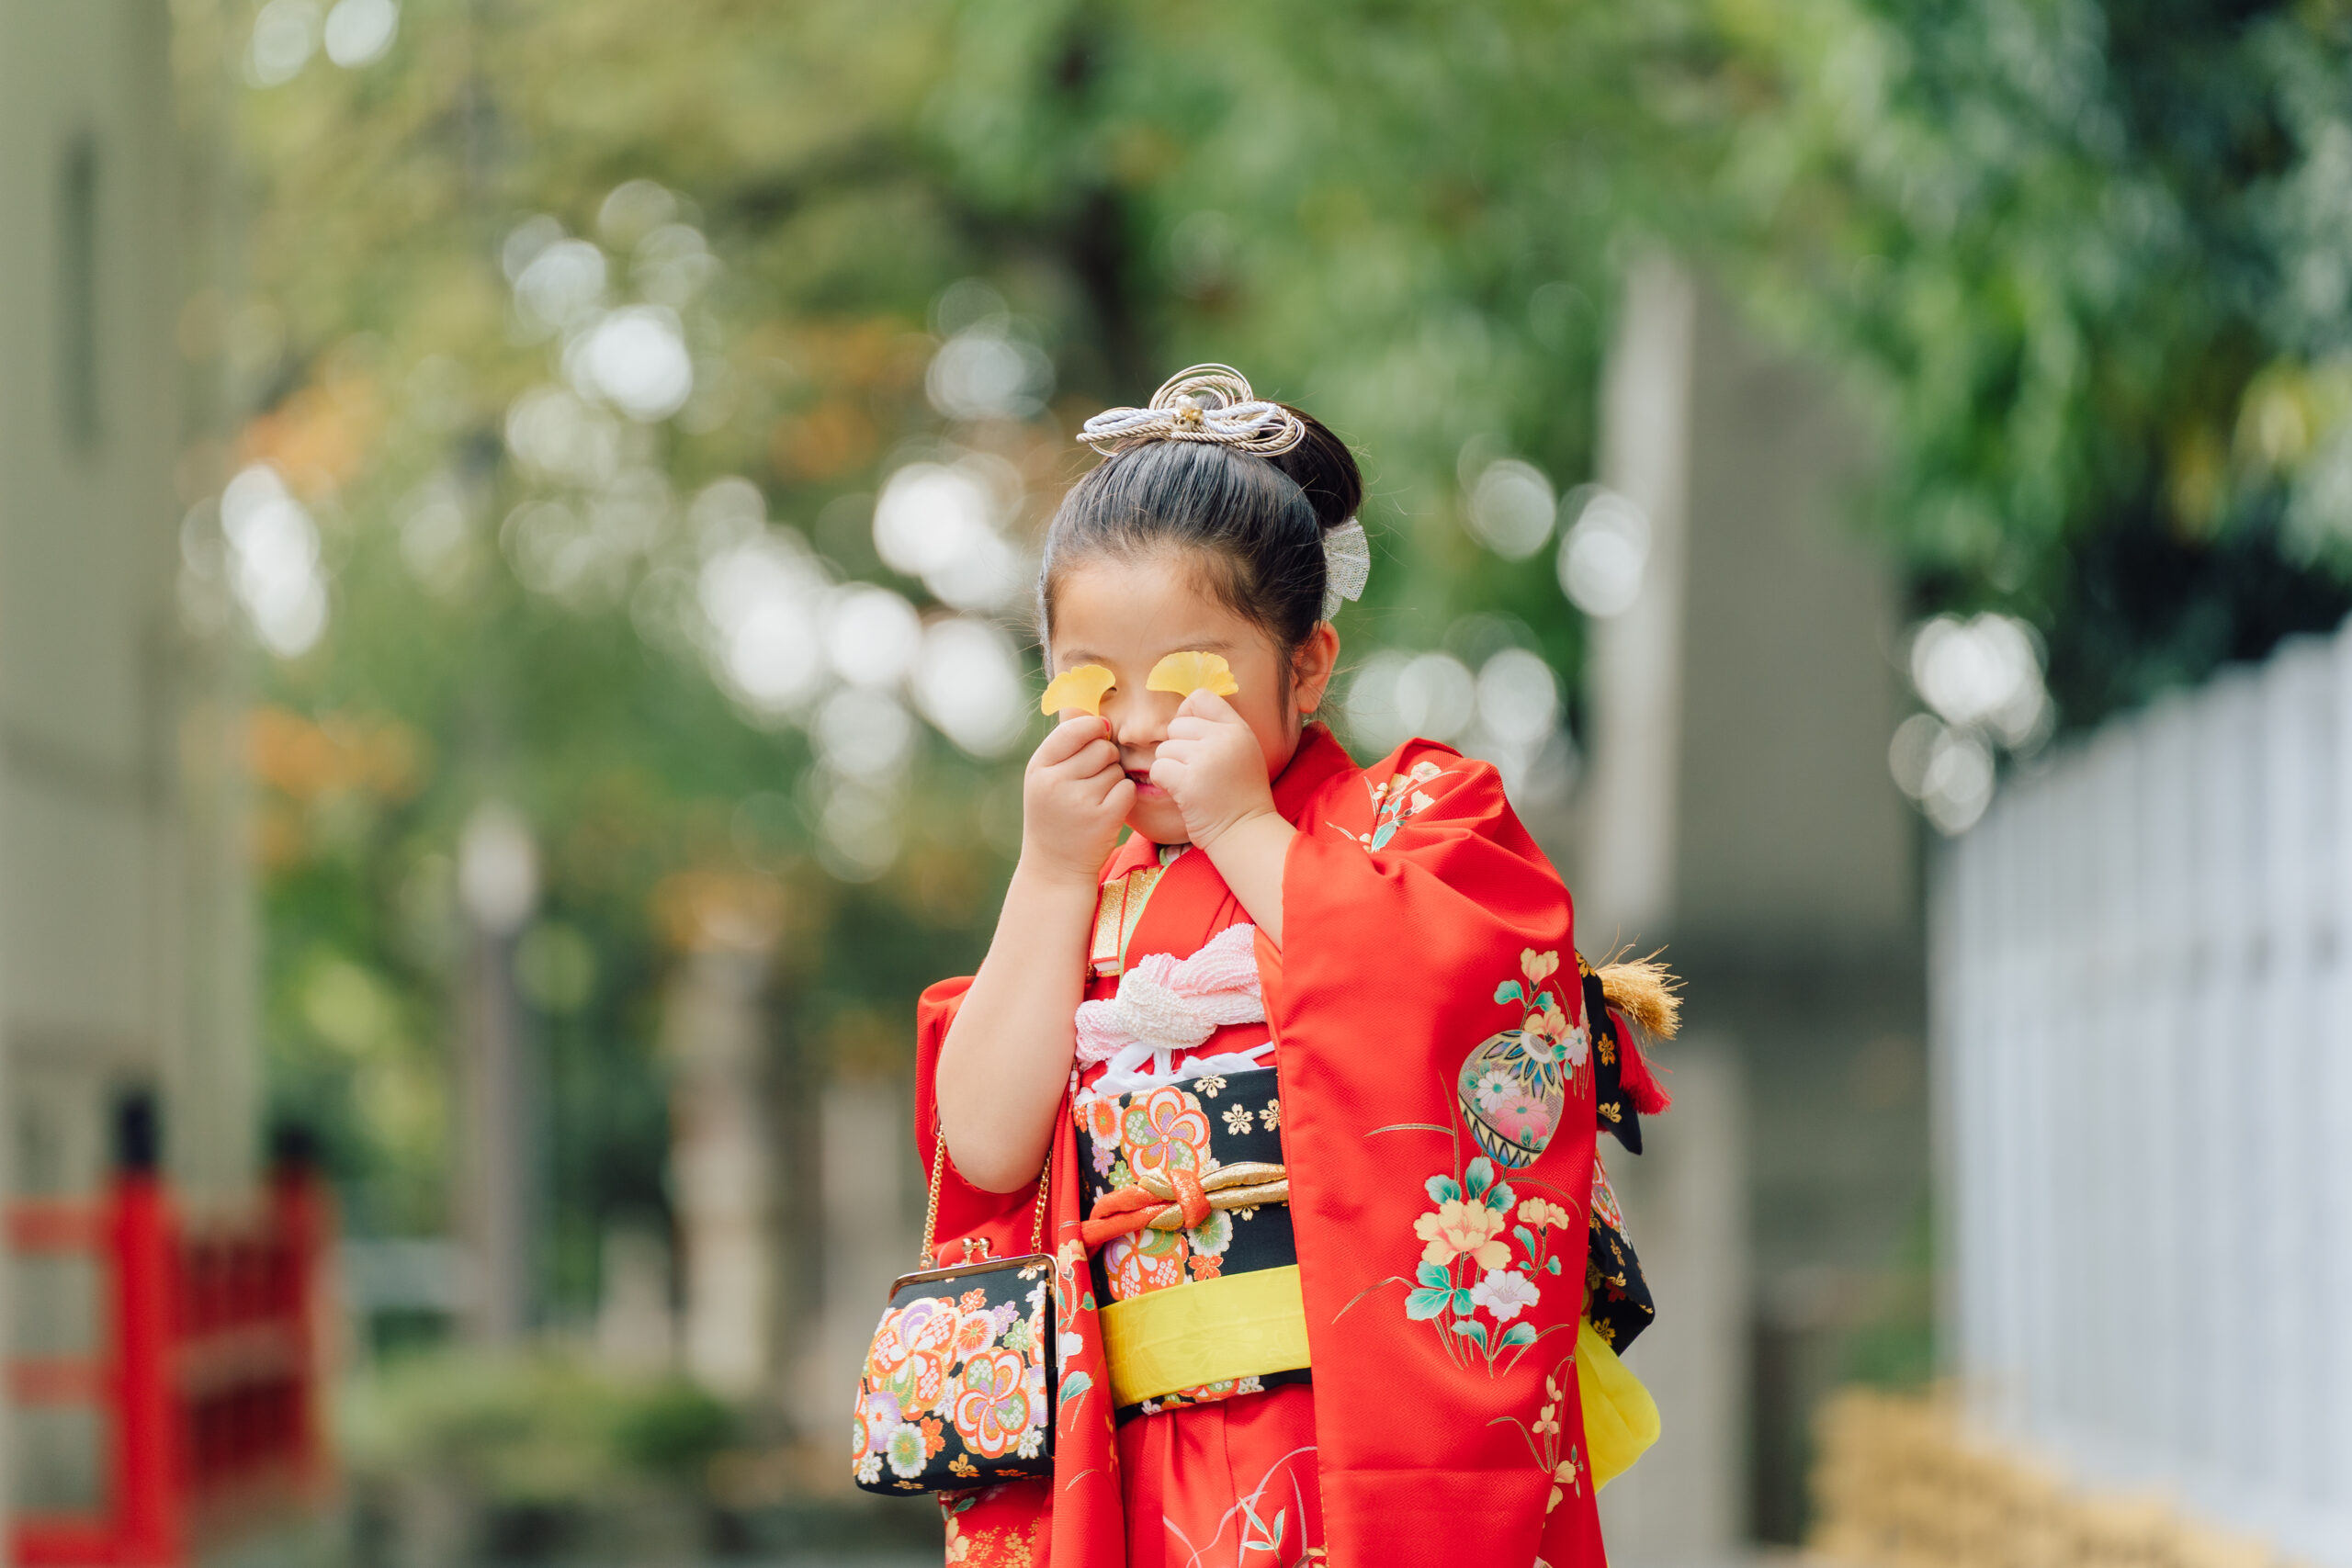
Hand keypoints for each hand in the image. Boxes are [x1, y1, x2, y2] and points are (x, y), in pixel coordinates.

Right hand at [1020, 716, 1133, 883]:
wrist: (1054, 867)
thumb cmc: (1054, 815)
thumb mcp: (1046, 778)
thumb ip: (1065, 746)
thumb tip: (1093, 710)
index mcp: (1039, 767)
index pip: (1076, 729)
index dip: (1093, 730)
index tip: (1097, 739)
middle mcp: (1055, 782)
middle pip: (1101, 747)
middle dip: (1105, 759)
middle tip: (1093, 780)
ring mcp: (1078, 801)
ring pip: (1116, 768)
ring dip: (1114, 780)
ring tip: (1096, 799)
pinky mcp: (1103, 818)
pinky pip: (1127, 789)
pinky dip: (1124, 797)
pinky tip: (1108, 811)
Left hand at [1149, 690, 1278, 850]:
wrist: (1246, 832)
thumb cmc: (1239, 795)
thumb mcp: (1242, 752)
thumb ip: (1219, 730)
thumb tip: (1182, 710)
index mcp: (1238, 729)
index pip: (1200, 698)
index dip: (1187, 715)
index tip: (1191, 738)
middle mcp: (1224, 738)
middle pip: (1176, 725)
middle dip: (1177, 748)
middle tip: (1195, 772)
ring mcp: (1206, 759)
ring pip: (1164, 749)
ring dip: (1170, 768)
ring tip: (1192, 785)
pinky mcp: (1189, 781)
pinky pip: (1158, 768)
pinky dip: (1164, 782)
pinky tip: (1182, 794)